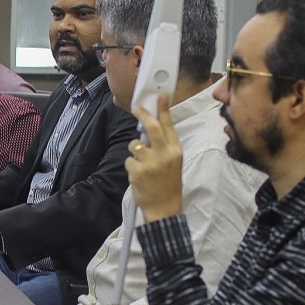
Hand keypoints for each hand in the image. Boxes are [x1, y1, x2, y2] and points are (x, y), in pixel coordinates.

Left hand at [128, 100, 183, 222]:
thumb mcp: (174, 162)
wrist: (164, 207)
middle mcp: (164, 154)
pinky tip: (139, 176)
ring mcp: (151, 163)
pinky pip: (128, 160)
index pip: (169, 126)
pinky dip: (131, 166)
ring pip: (134, 145)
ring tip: (142, 165)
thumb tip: (151, 128)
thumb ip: (165, 146)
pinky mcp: (138, 171)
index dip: (163, 110)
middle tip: (136, 107)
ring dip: (134, 152)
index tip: (160, 96)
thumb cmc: (168, 184)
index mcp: (175, 151)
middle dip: (143, 115)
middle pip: (152, 127)